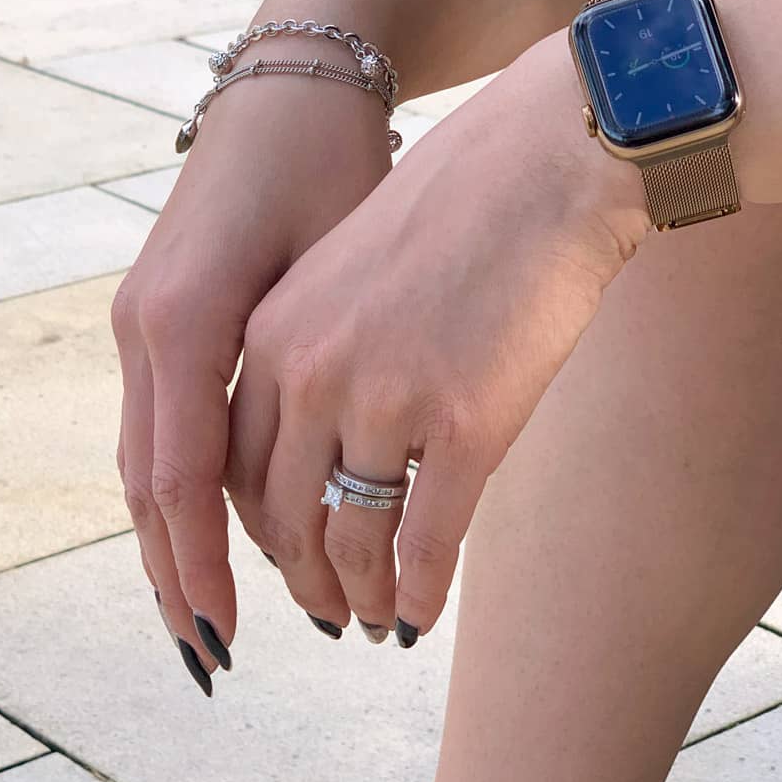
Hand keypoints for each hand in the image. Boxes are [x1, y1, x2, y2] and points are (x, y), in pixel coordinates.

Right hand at [111, 61, 394, 693]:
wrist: (291, 83)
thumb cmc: (330, 162)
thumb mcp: (332, 257)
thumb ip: (310, 370)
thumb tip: (326, 486)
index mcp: (183, 321)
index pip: (176, 478)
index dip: (199, 565)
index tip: (225, 636)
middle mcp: (144, 328)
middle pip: (146, 485)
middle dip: (175, 574)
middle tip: (208, 656)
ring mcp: (143, 321)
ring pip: (146, 461)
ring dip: (172, 543)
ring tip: (203, 617)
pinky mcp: (162, 315)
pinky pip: (162, 426)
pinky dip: (181, 492)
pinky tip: (210, 534)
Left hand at [226, 30, 652, 642]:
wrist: (547, 162)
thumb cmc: (458, 215)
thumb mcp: (346, 276)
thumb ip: (314, 358)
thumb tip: (318, 452)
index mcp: (272, 334)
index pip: (235, 469)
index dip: (260, 533)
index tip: (288, 559)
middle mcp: (311, 372)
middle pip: (282, 518)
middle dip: (304, 579)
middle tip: (329, 610)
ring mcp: (385, 398)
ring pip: (350, 539)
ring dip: (360, 596)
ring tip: (375, 620)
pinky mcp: (464, 421)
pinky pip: (424, 541)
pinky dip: (417, 592)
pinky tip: (422, 614)